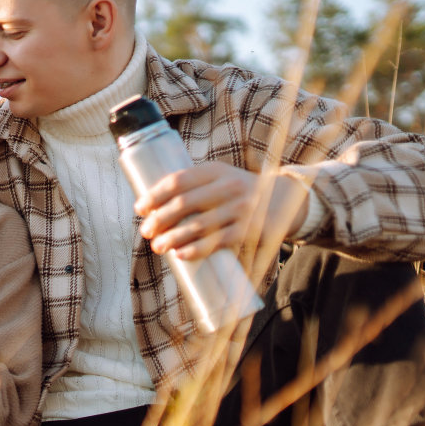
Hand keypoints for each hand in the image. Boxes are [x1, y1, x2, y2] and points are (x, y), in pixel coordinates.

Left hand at [134, 162, 309, 259]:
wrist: (284, 199)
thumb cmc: (240, 191)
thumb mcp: (220, 178)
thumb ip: (194, 186)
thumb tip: (153, 205)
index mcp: (216, 171)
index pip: (178, 180)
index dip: (155, 195)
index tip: (140, 208)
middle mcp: (228, 186)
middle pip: (184, 203)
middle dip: (159, 219)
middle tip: (146, 231)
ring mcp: (240, 208)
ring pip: (198, 225)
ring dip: (172, 238)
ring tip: (158, 246)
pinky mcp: (249, 230)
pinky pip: (217, 241)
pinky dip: (196, 249)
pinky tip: (181, 254)